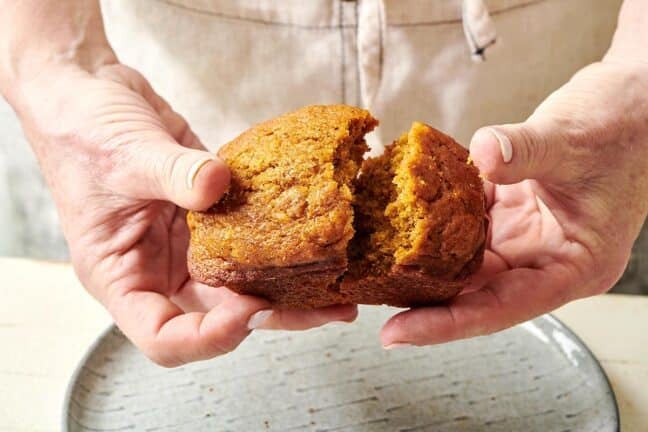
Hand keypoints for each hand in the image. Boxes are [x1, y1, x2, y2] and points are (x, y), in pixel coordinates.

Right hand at [14, 62, 356, 365]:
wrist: (92, 92)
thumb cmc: (83, 131)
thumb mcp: (124, 154)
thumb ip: (175, 173)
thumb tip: (221, 186)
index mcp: (122, 276)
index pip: (163, 337)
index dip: (209, 338)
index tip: (249, 308)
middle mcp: (158, 270)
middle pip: (217, 318)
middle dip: (272, 317)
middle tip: (325, 308)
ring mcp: (187, 246)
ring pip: (241, 283)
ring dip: (288, 288)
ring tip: (338, 289)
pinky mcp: (211, 217)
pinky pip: (249, 240)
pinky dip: (281, 245)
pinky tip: (320, 242)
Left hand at [381, 60, 647, 347]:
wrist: (630, 98)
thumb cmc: (623, 125)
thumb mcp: (574, 141)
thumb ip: (526, 150)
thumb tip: (483, 153)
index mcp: (574, 266)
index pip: (503, 308)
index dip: (447, 323)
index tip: (399, 333)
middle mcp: (545, 259)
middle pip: (475, 292)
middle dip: (423, 298)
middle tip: (370, 298)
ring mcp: (524, 236)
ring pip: (464, 259)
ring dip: (423, 258)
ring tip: (373, 265)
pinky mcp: (508, 211)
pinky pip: (464, 221)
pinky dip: (436, 216)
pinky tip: (402, 212)